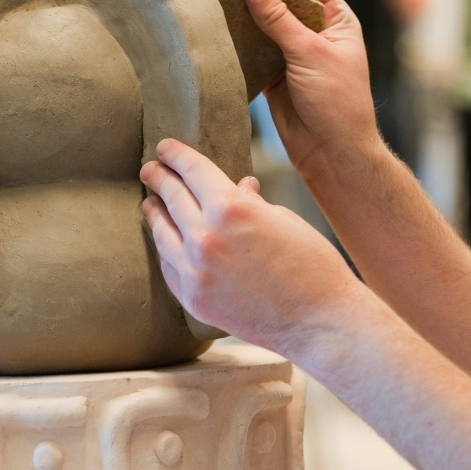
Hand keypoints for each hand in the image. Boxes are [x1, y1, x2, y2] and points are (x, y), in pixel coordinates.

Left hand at [140, 138, 364, 352]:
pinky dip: (167, 249)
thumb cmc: (312, 265)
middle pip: (171, 197)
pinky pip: (170, 266)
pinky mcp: (194, 299)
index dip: (176, 154)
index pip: (192, 170)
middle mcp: (205, 237)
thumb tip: (239, 187)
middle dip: (159, 178)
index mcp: (231, 207)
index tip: (164, 148)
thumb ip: (251, 202)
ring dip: (154, 213)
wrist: (320, 322)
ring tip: (150, 203)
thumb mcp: (284, 219)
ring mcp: (195, 271)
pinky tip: (166, 242)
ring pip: (162, 233)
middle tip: (150, 170)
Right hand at [226, 0, 382, 177]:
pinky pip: (251, 50)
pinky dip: (235, 40)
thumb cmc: (337, 102)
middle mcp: (315, 32)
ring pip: (261, 23)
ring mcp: (293, 53)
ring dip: (238, 10)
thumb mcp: (309, 53)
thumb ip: (278, 18)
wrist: (334, 154)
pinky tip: (215, 27)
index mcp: (335, 19)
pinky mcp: (275, 75)